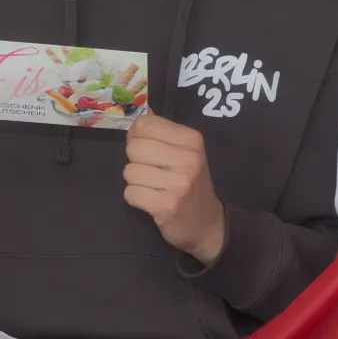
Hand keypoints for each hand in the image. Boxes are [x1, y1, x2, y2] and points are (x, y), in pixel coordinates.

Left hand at [123, 114, 225, 264]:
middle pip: (134, 147)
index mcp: (192, 139)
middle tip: (152, 171)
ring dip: (136, 181)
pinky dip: (135, 198)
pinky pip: (130, 193)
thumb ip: (162, 132)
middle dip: (136, 160)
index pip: (144, 124)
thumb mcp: (186, 151)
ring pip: (129, 171)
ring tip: (154, 187)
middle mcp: (188, 159)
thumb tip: (141, 114)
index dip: (138, 136)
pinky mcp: (166, 206)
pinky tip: (151, 200)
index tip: (148, 149)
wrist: (208, 223)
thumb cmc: (191, 182)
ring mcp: (178, 183)